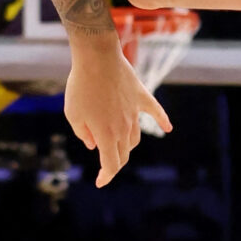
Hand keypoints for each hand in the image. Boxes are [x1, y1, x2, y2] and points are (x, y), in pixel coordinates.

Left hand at [62, 39, 169, 188]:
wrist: (96, 58)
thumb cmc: (80, 86)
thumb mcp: (73, 114)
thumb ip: (83, 134)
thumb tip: (94, 144)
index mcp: (106, 136)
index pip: (111, 165)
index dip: (106, 176)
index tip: (100, 181)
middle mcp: (124, 128)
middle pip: (124, 154)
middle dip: (114, 162)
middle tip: (105, 164)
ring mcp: (134, 113)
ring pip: (135, 137)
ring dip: (127, 145)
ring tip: (118, 144)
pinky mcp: (140, 97)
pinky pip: (155, 111)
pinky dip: (162, 121)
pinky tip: (168, 128)